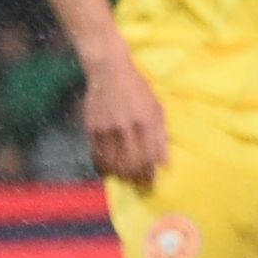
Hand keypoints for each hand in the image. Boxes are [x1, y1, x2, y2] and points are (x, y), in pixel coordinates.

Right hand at [79, 48, 169, 186]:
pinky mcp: (92, 129)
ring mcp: (107, 128)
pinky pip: (98, 156)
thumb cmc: (138, 90)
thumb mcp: (156, 108)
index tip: (152, 182)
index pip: (149, 157)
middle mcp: (126, 126)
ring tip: (127, 179)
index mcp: (146, 121)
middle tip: (140, 185)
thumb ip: (161, 136)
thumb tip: (165, 163)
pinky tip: (111, 170)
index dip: (150, 174)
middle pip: (131, 164)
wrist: (109, 71)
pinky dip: (105, 167)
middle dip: (137, 179)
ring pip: (113, 164)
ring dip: (121, 176)